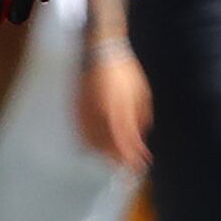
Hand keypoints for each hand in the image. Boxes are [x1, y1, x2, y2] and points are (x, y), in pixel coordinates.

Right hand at [74, 38, 150, 168]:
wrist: (101, 54)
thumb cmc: (126, 72)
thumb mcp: (143, 94)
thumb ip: (142, 117)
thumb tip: (142, 135)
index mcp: (120, 111)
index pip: (126, 142)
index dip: (133, 157)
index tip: (141, 165)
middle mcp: (102, 116)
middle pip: (110, 146)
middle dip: (120, 159)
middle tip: (130, 166)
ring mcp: (88, 113)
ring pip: (94, 142)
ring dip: (105, 153)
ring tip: (115, 159)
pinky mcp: (78, 110)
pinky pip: (82, 132)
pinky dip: (89, 143)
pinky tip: (95, 147)